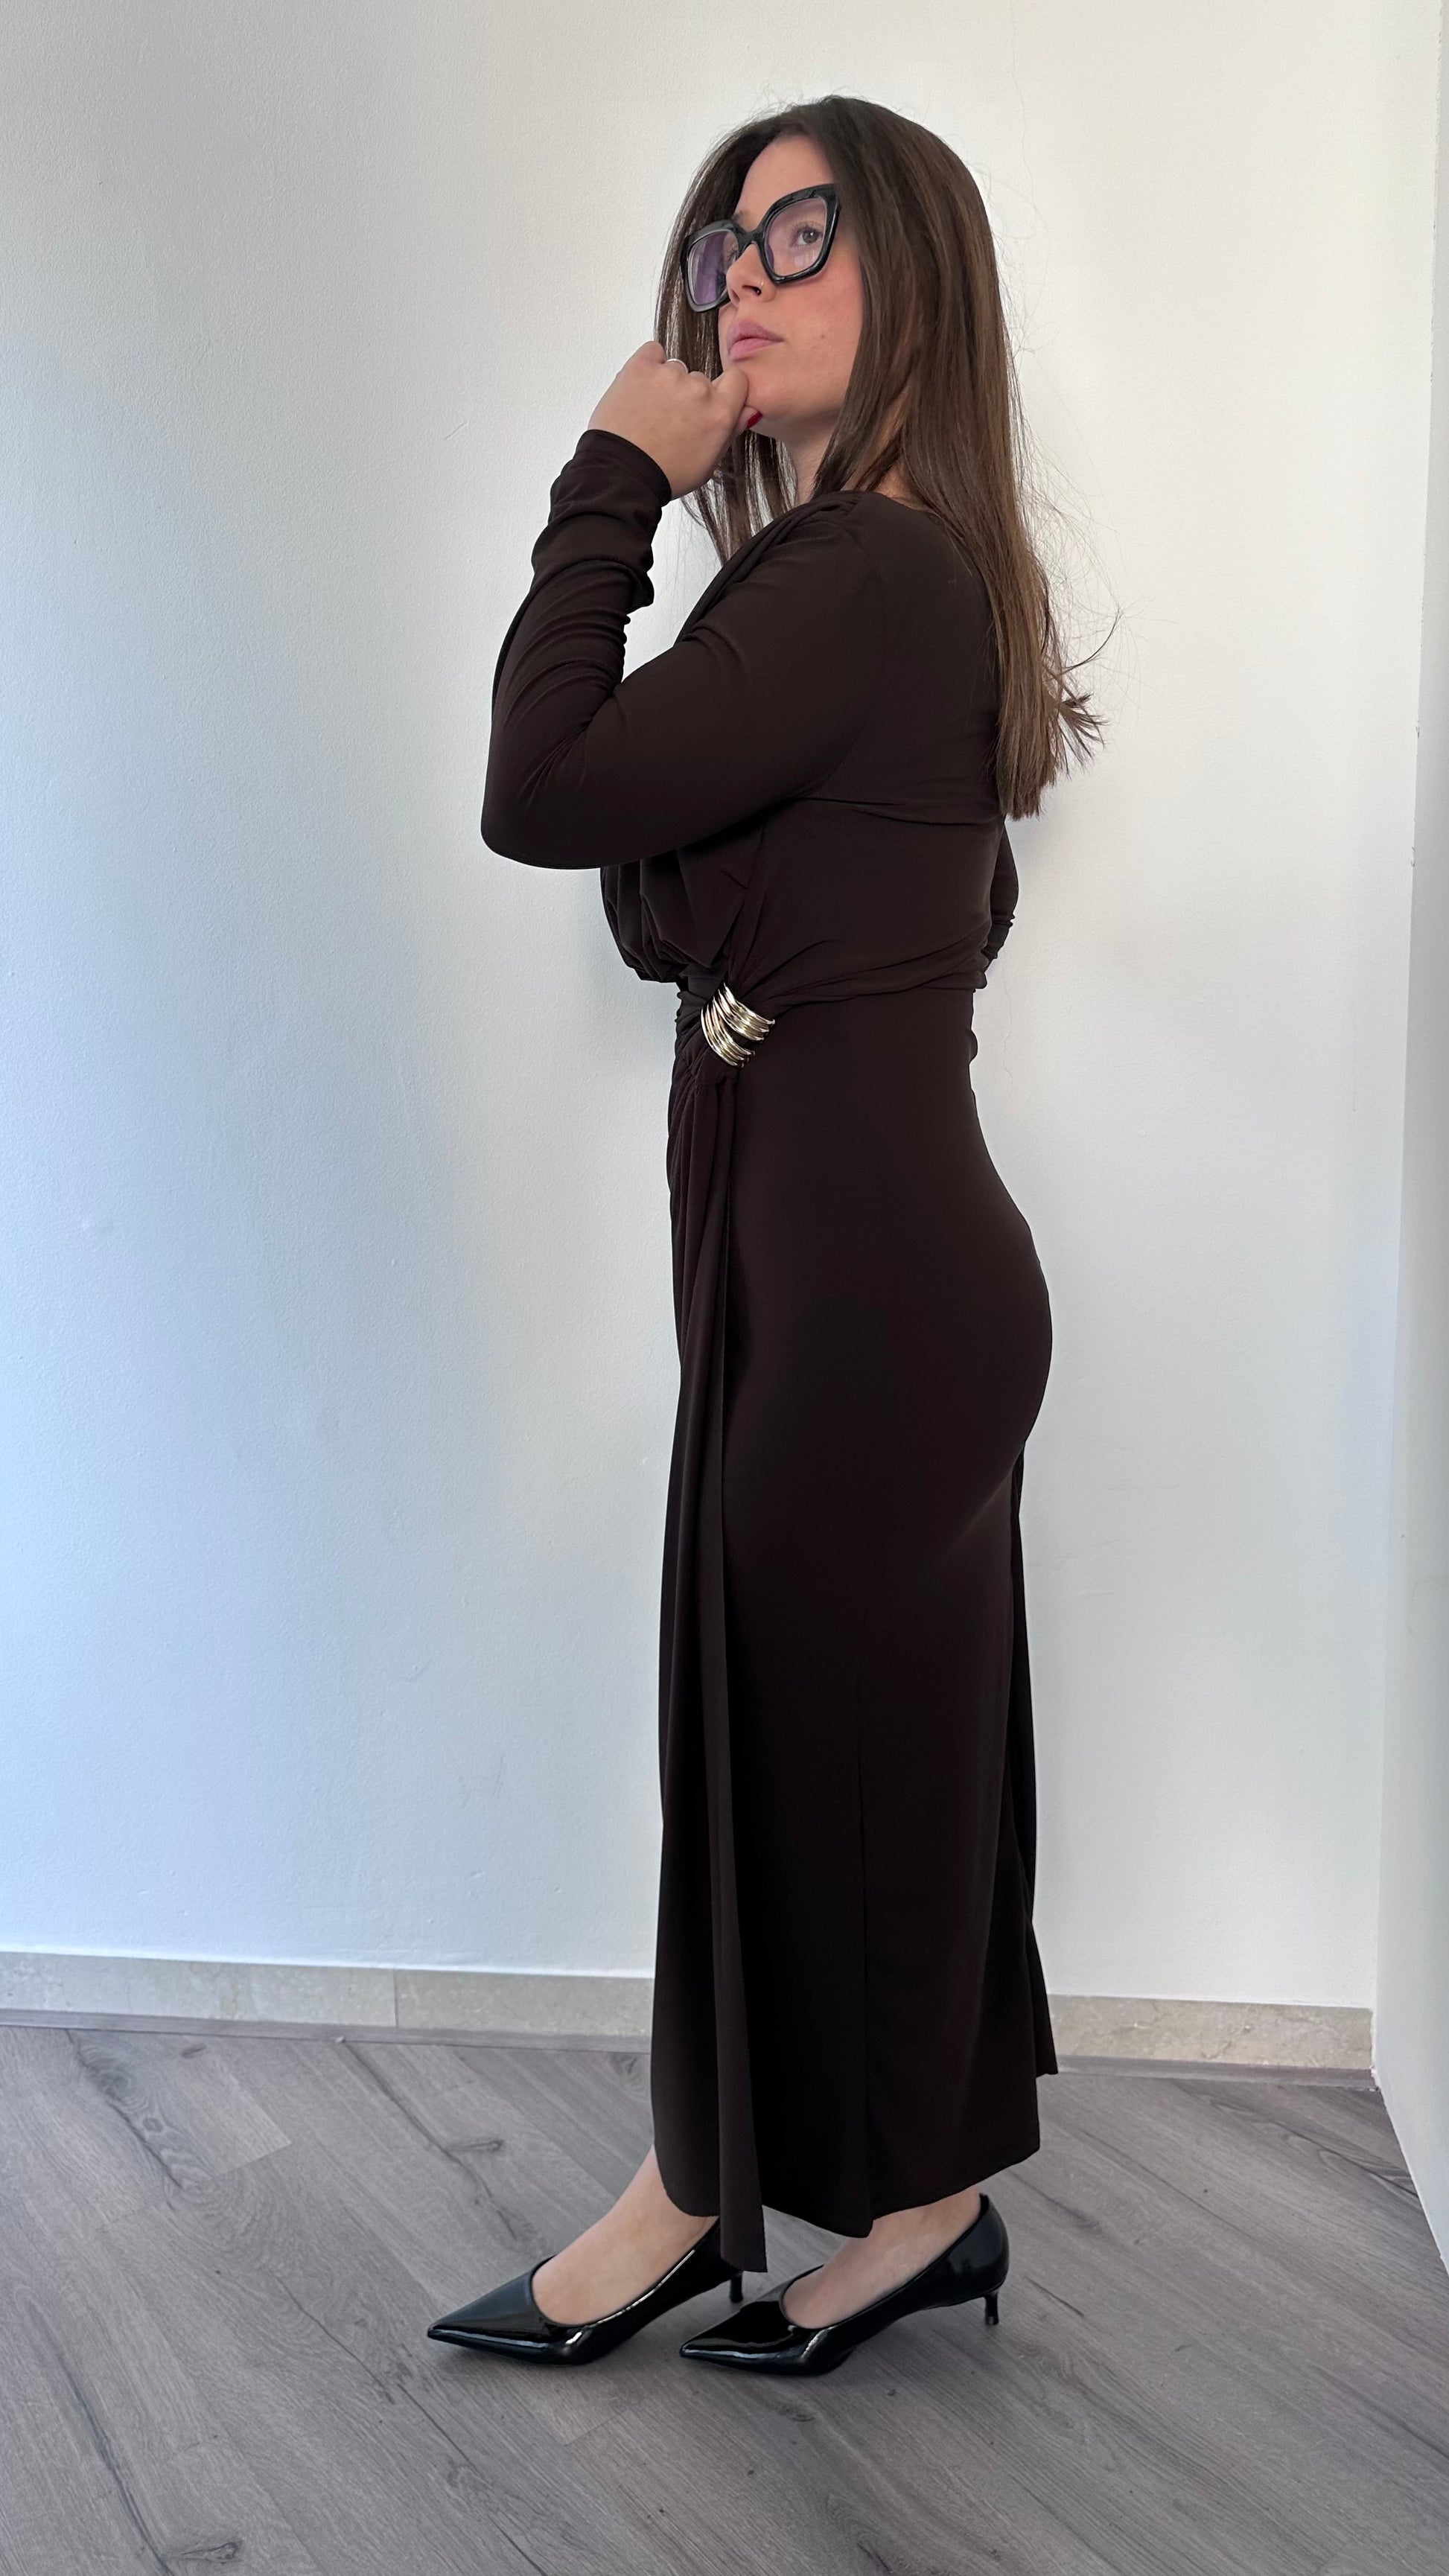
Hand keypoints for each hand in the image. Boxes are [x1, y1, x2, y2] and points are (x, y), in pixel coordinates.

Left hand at [588, 341, 758, 497]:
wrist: (621, 474)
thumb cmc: (663, 474)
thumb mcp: (707, 464)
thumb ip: (730, 431)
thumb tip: (748, 410)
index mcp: (719, 413)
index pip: (737, 379)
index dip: (725, 389)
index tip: (711, 400)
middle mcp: (699, 390)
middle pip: (701, 379)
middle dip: (689, 396)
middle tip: (670, 420)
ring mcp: (670, 375)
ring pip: (675, 369)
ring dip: (666, 384)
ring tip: (649, 412)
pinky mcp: (642, 366)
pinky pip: (653, 352)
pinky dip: (649, 366)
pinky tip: (641, 391)